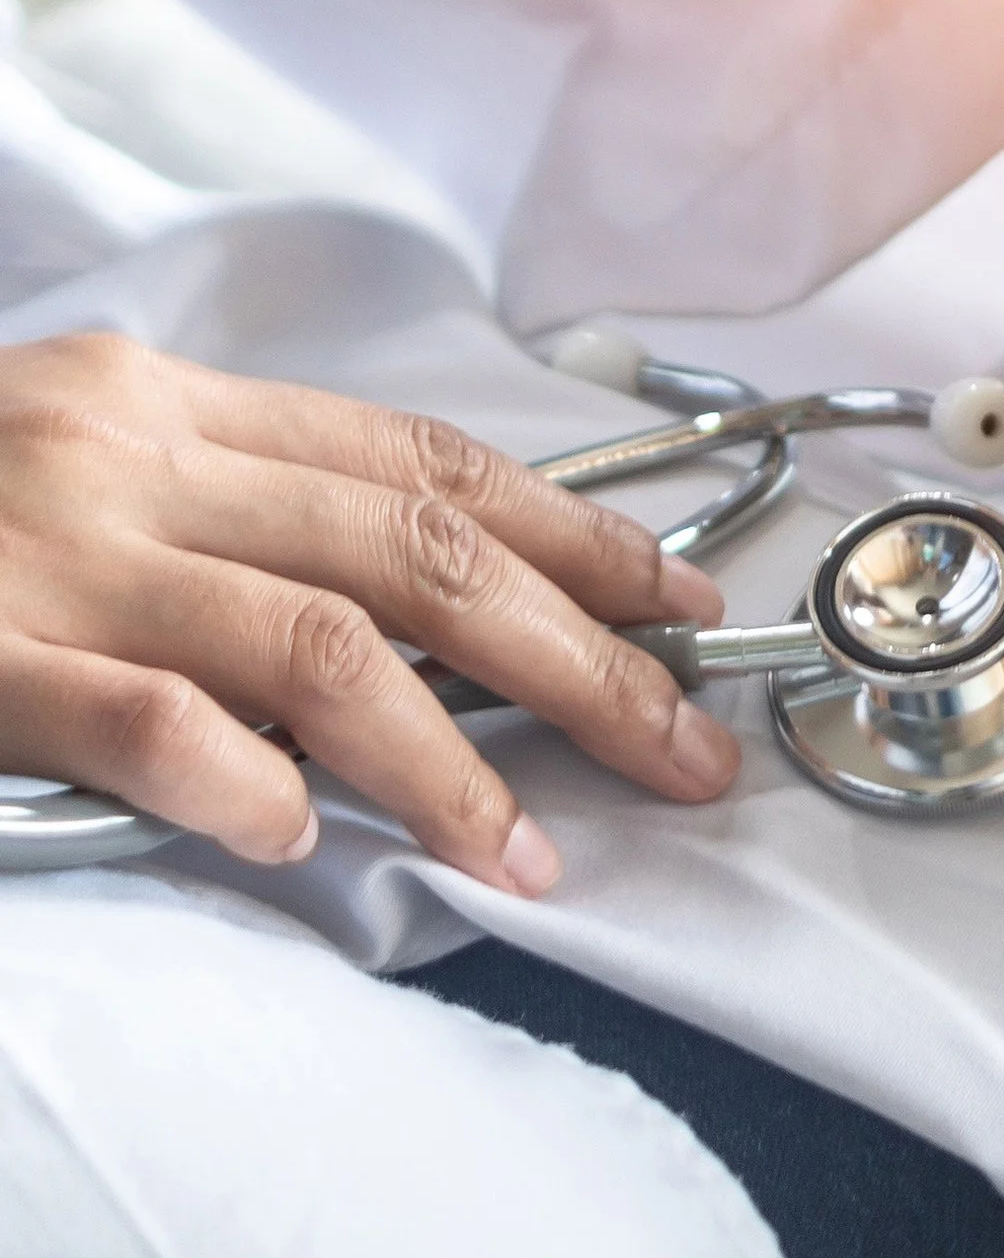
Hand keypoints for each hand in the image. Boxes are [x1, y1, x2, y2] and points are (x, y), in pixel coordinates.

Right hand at [0, 333, 738, 894]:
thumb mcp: (79, 459)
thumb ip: (232, 511)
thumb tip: (425, 611)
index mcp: (167, 403)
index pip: (428, 463)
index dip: (577, 534)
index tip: (680, 605)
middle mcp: (129, 456)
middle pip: (423, 555)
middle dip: (582, 658)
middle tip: (686, 749)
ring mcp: (47, 554)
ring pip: (318, 644)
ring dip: (451, 758)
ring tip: (531, 854)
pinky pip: (136, 717)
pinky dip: (235, 776)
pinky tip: (294, 837)